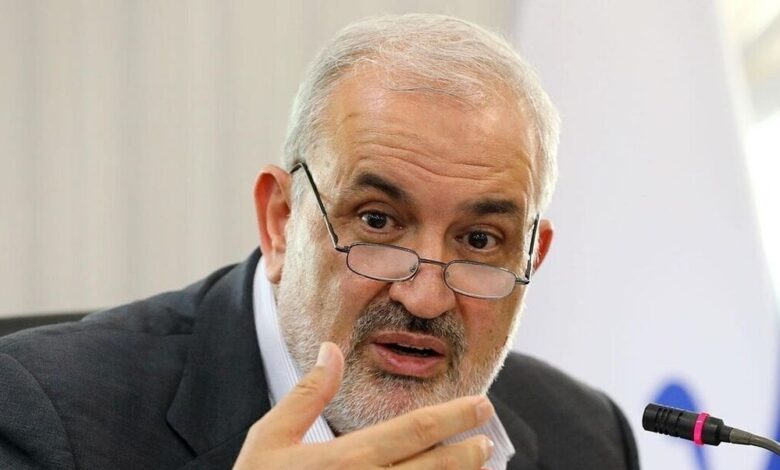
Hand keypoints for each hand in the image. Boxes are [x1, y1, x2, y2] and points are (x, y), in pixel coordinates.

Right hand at [233, 342, 494, 468]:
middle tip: (487, 440)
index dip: (454, 417)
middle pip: (435, 469)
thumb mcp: (270, 438)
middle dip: (467, 454)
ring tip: (478, 467)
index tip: (480, 406)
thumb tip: (330, 350)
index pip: (415, 431)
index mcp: (347, 460)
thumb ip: (307, 394)